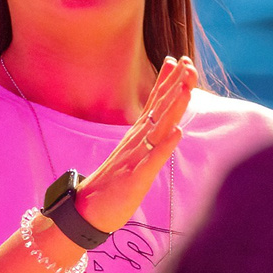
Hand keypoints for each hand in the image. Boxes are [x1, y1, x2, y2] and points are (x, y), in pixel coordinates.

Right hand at [74, 58, 198, 233]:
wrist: (85, 212)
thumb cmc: (111, 187)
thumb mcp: (130, 159)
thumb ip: (143, 142)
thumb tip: (160, 126)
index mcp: (135, 138)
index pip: (153, 104)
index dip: (166, 82)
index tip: (177, 60)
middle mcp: (135, 142)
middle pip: (158, 109)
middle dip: (173, 85)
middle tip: (186, 62)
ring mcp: (135, 158)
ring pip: (157, 128)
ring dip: (172, 107)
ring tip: (186, 87)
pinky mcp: (135, 178)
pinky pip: (152, 160)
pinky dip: (165, 145)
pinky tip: (177, 132)